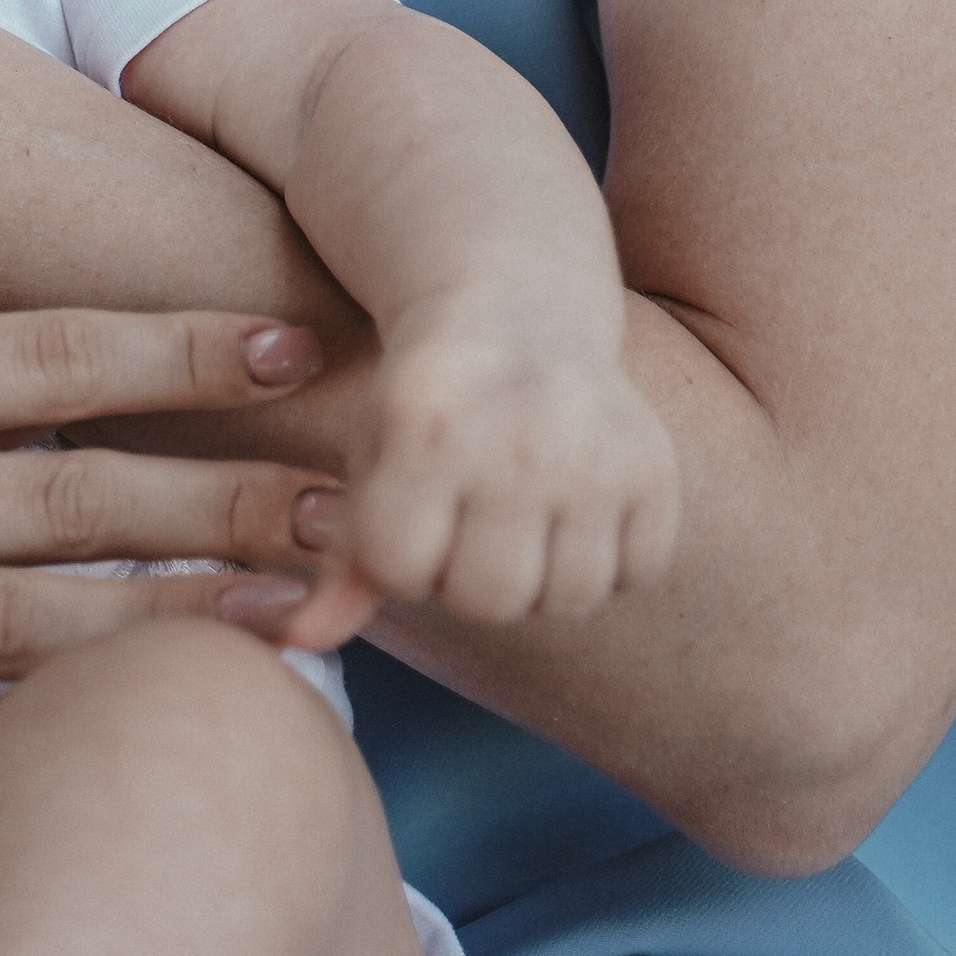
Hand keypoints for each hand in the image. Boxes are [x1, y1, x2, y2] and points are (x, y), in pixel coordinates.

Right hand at [0, 299, 339, 865]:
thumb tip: (21, 371)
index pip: (45, 356)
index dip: (180, 353)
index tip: (297, 351)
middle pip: (66, 498)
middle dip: (224, 504)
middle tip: (353, 513)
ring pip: (6, 633)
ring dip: (152, 633)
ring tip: (281, 633)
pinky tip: (27, 831)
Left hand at [282, 301, 682, 642]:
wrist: (519, 311)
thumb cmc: (427, 407)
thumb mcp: (371, 461)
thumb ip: (343, 561)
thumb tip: (299, 644)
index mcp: (426, 430)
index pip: (402, 571)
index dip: (401, 559)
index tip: (412, 517)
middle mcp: (517, 439)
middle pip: (491, 600)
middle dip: (470, 581)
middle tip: (470, 527)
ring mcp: (595, 454)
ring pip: (569, 598)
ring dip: (542, 576)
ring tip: (522, 519)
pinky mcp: (656, 467)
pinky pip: (636, 573)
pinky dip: (609, 559)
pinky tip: (578, 507)